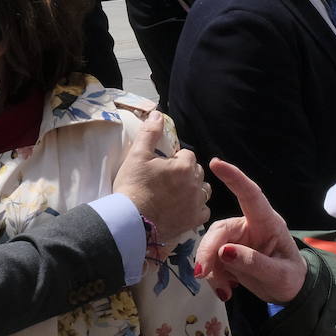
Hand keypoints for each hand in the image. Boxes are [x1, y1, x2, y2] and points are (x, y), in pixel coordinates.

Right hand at [112, 110, 208, 239]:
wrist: (132, 220)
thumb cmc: (133, 185)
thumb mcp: (137, 154)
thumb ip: (149, 132)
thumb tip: (157, 114)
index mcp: (184, 165)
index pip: (187, 154)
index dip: (175, 158)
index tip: (162, 165)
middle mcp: (195, 183)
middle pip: (196, 171)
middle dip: (185, 172)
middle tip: (166, 179)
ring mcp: (196, 203)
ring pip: (203, 190)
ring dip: (193, 188)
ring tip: (177, 192)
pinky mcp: (193, 220)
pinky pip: (204, 210)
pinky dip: (196, 208)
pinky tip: (183, 208)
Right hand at [194, 158, 305, 303]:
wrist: (288, 290)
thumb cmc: (291, 278)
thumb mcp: (280, 276)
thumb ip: (254, 263)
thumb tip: (224, 251)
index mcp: (268, 223)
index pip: (250, 195)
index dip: (234, 178)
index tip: (216, 163)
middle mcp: (249, 226)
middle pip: (220, 230)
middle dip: (208, 251)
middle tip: (203, 275)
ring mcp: (237, 238)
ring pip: (212, 245)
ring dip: (211, 269)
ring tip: (224, 290)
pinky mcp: (227, 251)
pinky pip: (211, 259)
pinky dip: (214, 276)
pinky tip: (226, 290)